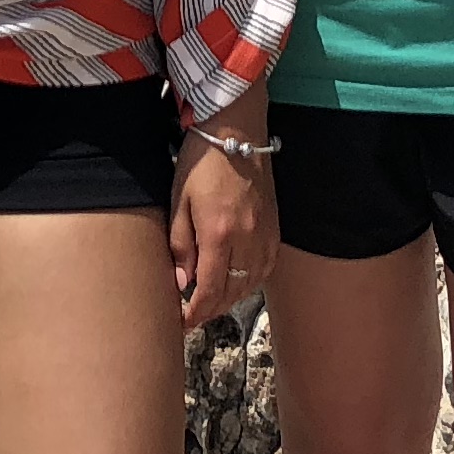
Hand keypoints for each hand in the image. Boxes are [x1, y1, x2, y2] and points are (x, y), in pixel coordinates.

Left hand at [169, 128, 275, 324]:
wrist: (236, 131)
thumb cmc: (201, 163)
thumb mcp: (179, 201)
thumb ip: (180, 245)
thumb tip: (181, 282)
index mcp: (219, 234)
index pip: (209, 291)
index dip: (195, 313)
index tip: (182, 323)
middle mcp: (247, 240)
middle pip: (232, 293)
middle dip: (210, 310)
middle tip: (191, 314)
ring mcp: (265, 234)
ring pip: (250, 284)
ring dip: (230, 298)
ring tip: (210, 300)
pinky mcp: (274, 228)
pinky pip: (264, 268)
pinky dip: (249, 282)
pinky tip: (237, 281)